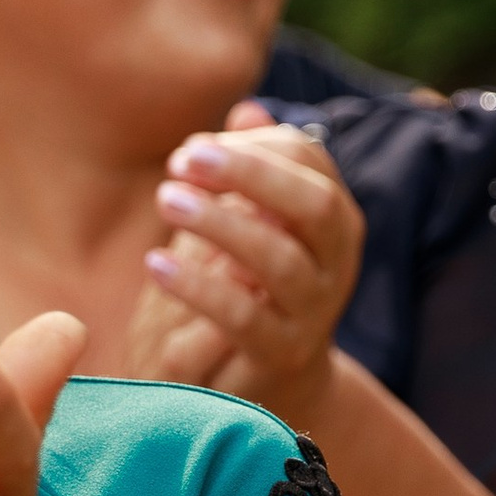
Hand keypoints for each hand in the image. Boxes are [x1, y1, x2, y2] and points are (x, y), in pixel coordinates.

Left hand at [127, 104, 362, 427]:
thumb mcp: (256, 224)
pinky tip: (157, 263)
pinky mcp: (281, 354)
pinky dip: (200, 287)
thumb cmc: (255, 287)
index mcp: (333, 218)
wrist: (273, 384)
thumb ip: (253, 171)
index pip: (311, 161)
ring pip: (281, 260)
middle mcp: (338, 261)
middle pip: (313, 204)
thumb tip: (246, 112)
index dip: (255, 147)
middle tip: (182, 159)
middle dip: (250, 175)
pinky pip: (245, 317)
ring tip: (165, 199)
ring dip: (221, 224)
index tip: (193, 147)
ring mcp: (315, 311)